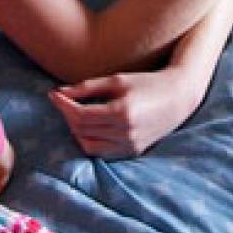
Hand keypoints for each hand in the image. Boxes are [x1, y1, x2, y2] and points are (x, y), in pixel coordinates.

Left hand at [47, 65, 204, 157]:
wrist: (178, 98)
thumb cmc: (147, 83)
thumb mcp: (117, 80)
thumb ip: (87, 87)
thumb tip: (59, 93)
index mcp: (122, 113)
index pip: (81, 115)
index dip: (63, 105)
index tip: (54, 95)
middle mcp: (125, 133)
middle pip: (82, 130)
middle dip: (68, 116)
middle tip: (64, 101)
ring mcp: (130, 146)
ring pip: (88, 145)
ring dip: (77, 131)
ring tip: (78, 114)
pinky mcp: (132, 152)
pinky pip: (101, 152)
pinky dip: (90, 141)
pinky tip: (91, 127)